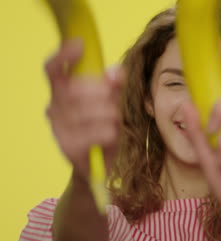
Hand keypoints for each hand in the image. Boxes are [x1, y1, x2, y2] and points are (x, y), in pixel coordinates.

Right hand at [45, 39, 124, 181]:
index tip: (80, 46)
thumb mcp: (117, 102)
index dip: (63, 55)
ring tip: (118, 120)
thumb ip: (116, 84)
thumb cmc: (109, 128)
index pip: (54, 69)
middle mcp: (55, 108)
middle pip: (73, 89)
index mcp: (64, 92)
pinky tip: (114, 133)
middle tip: (115, 100)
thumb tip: (114, 71)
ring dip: (108, 114)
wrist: (105, 166)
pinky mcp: (67, 147)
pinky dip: (107, 132)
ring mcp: (58, 128)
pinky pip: (89, 133)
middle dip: (100, 92)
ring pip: (84, 111)